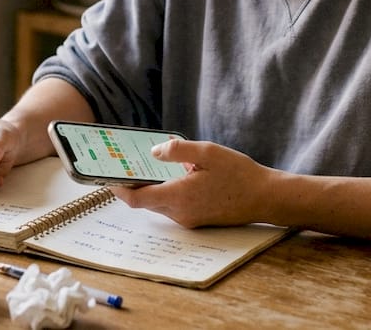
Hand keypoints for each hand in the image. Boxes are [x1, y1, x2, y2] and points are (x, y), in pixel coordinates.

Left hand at [109, 138, 279, 226]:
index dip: (117, 189)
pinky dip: (163, 192)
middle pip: (144, 202)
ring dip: (148, 189)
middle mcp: (180, 213)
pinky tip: (168, 176)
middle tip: (120, 167)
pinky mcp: (197, 219)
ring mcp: (188, 219)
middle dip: (130, 186)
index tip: (105, 176)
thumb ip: (178, 151)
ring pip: (158, 204)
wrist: (265, 198)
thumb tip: (154, 151)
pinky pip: (171, 207)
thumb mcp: (208, 152)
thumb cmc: (239, 174)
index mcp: (179, 197)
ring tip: (141, 168)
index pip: (136, 199)